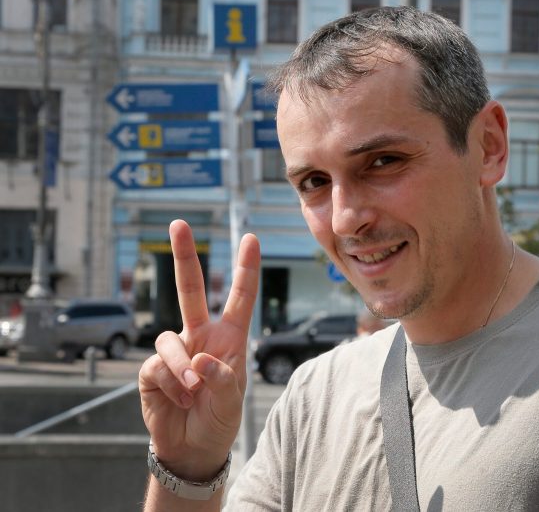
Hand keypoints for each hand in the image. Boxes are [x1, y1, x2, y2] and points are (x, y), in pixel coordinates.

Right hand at [138, 219, 259, 480]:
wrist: (193, 448)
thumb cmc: (220, 419)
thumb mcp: (233, 401)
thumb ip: (223, 379)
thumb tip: (200, 358)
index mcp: (229, 337)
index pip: (239, 298)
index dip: (245, 269)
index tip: (251, 238)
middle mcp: (200, 336)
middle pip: (190, 290)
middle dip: (185, 256)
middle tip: (178, 224)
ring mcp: (175, 350)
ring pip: (169, 337)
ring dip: (182, 366)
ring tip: (193, 392)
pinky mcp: (152, 369)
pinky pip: (157, 365)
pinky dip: (171, 384)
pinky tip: (180, 399)